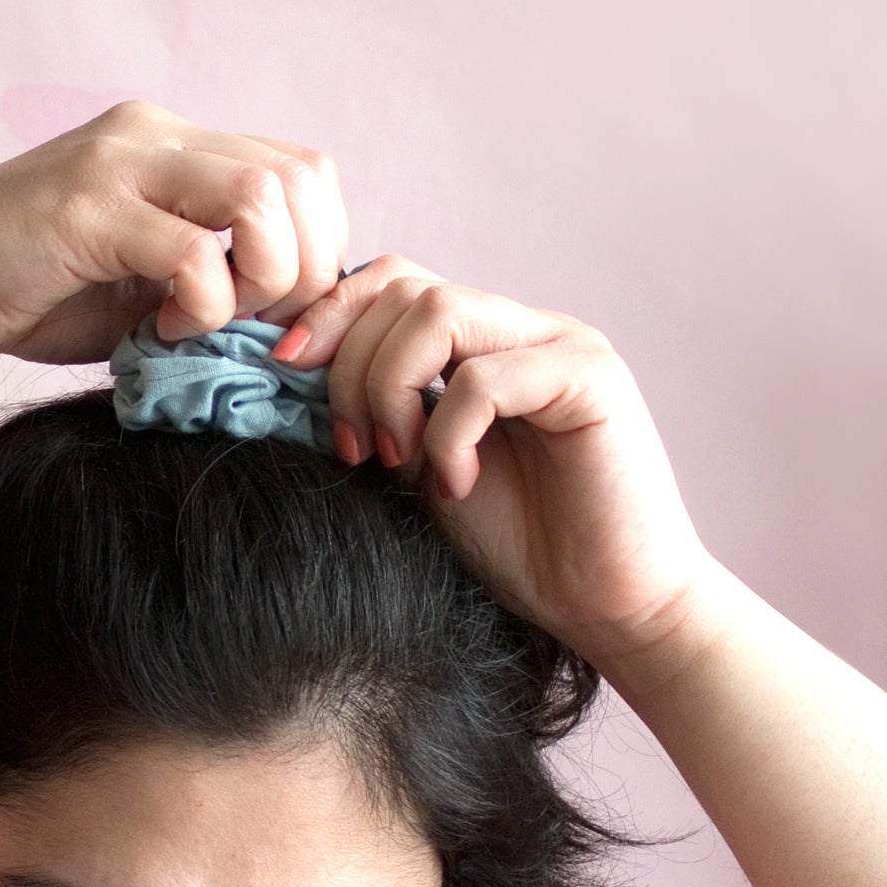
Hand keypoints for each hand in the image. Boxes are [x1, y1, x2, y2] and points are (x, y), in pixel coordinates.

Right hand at [0, 100, 348, 366]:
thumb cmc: (33, 292)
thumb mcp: (145, 284)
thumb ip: (214, 278)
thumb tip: (294, 322)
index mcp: (177, 145)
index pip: (302, 172)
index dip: (316, 248)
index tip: (275, 313)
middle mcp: (157, 135)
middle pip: (298, 179)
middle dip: (301, 269)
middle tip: (252, 324)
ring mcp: (121, 163)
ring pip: (260, 198)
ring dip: (260, 279)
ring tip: (208, 320)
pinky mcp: (87, 208)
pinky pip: (192, 253)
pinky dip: (200, 307)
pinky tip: (161, 330)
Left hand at [271, 256, 717, 680]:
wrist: (603, 606)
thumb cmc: (518, 546)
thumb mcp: (418, 467)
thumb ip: (380, 410)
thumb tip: (294, 368)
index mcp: (482, 341)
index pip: (392, 279)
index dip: (328, 315)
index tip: (282, 372)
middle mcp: (522, 328)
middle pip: (404, 287)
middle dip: (350, 367)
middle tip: (355, 451)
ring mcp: (561, 345)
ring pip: (438, 312)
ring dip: (391, 390)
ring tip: (397, 462)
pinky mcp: (591, 379)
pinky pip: (485, 377)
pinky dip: (449, 435)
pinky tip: (459, 485)